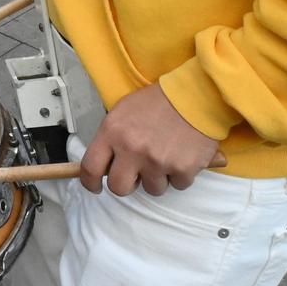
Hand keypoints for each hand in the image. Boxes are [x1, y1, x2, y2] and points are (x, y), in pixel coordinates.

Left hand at [79, 82, 222, 195]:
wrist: (196, 96)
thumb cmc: (158, 102)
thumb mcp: (124, 111)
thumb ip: (111, 137)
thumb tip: (104, 163)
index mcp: (112, 132)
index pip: (90, 168)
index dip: (90, 182)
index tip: (96, 186)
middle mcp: (132, 149)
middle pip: (119, 188)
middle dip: (127, 184)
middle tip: (136, 173)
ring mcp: (157, 161)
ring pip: (152, 189)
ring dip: (158, 178)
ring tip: (165, 156)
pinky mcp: (183, 169)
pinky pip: (178, 185)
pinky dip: (181, 174)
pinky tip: (182, 155)